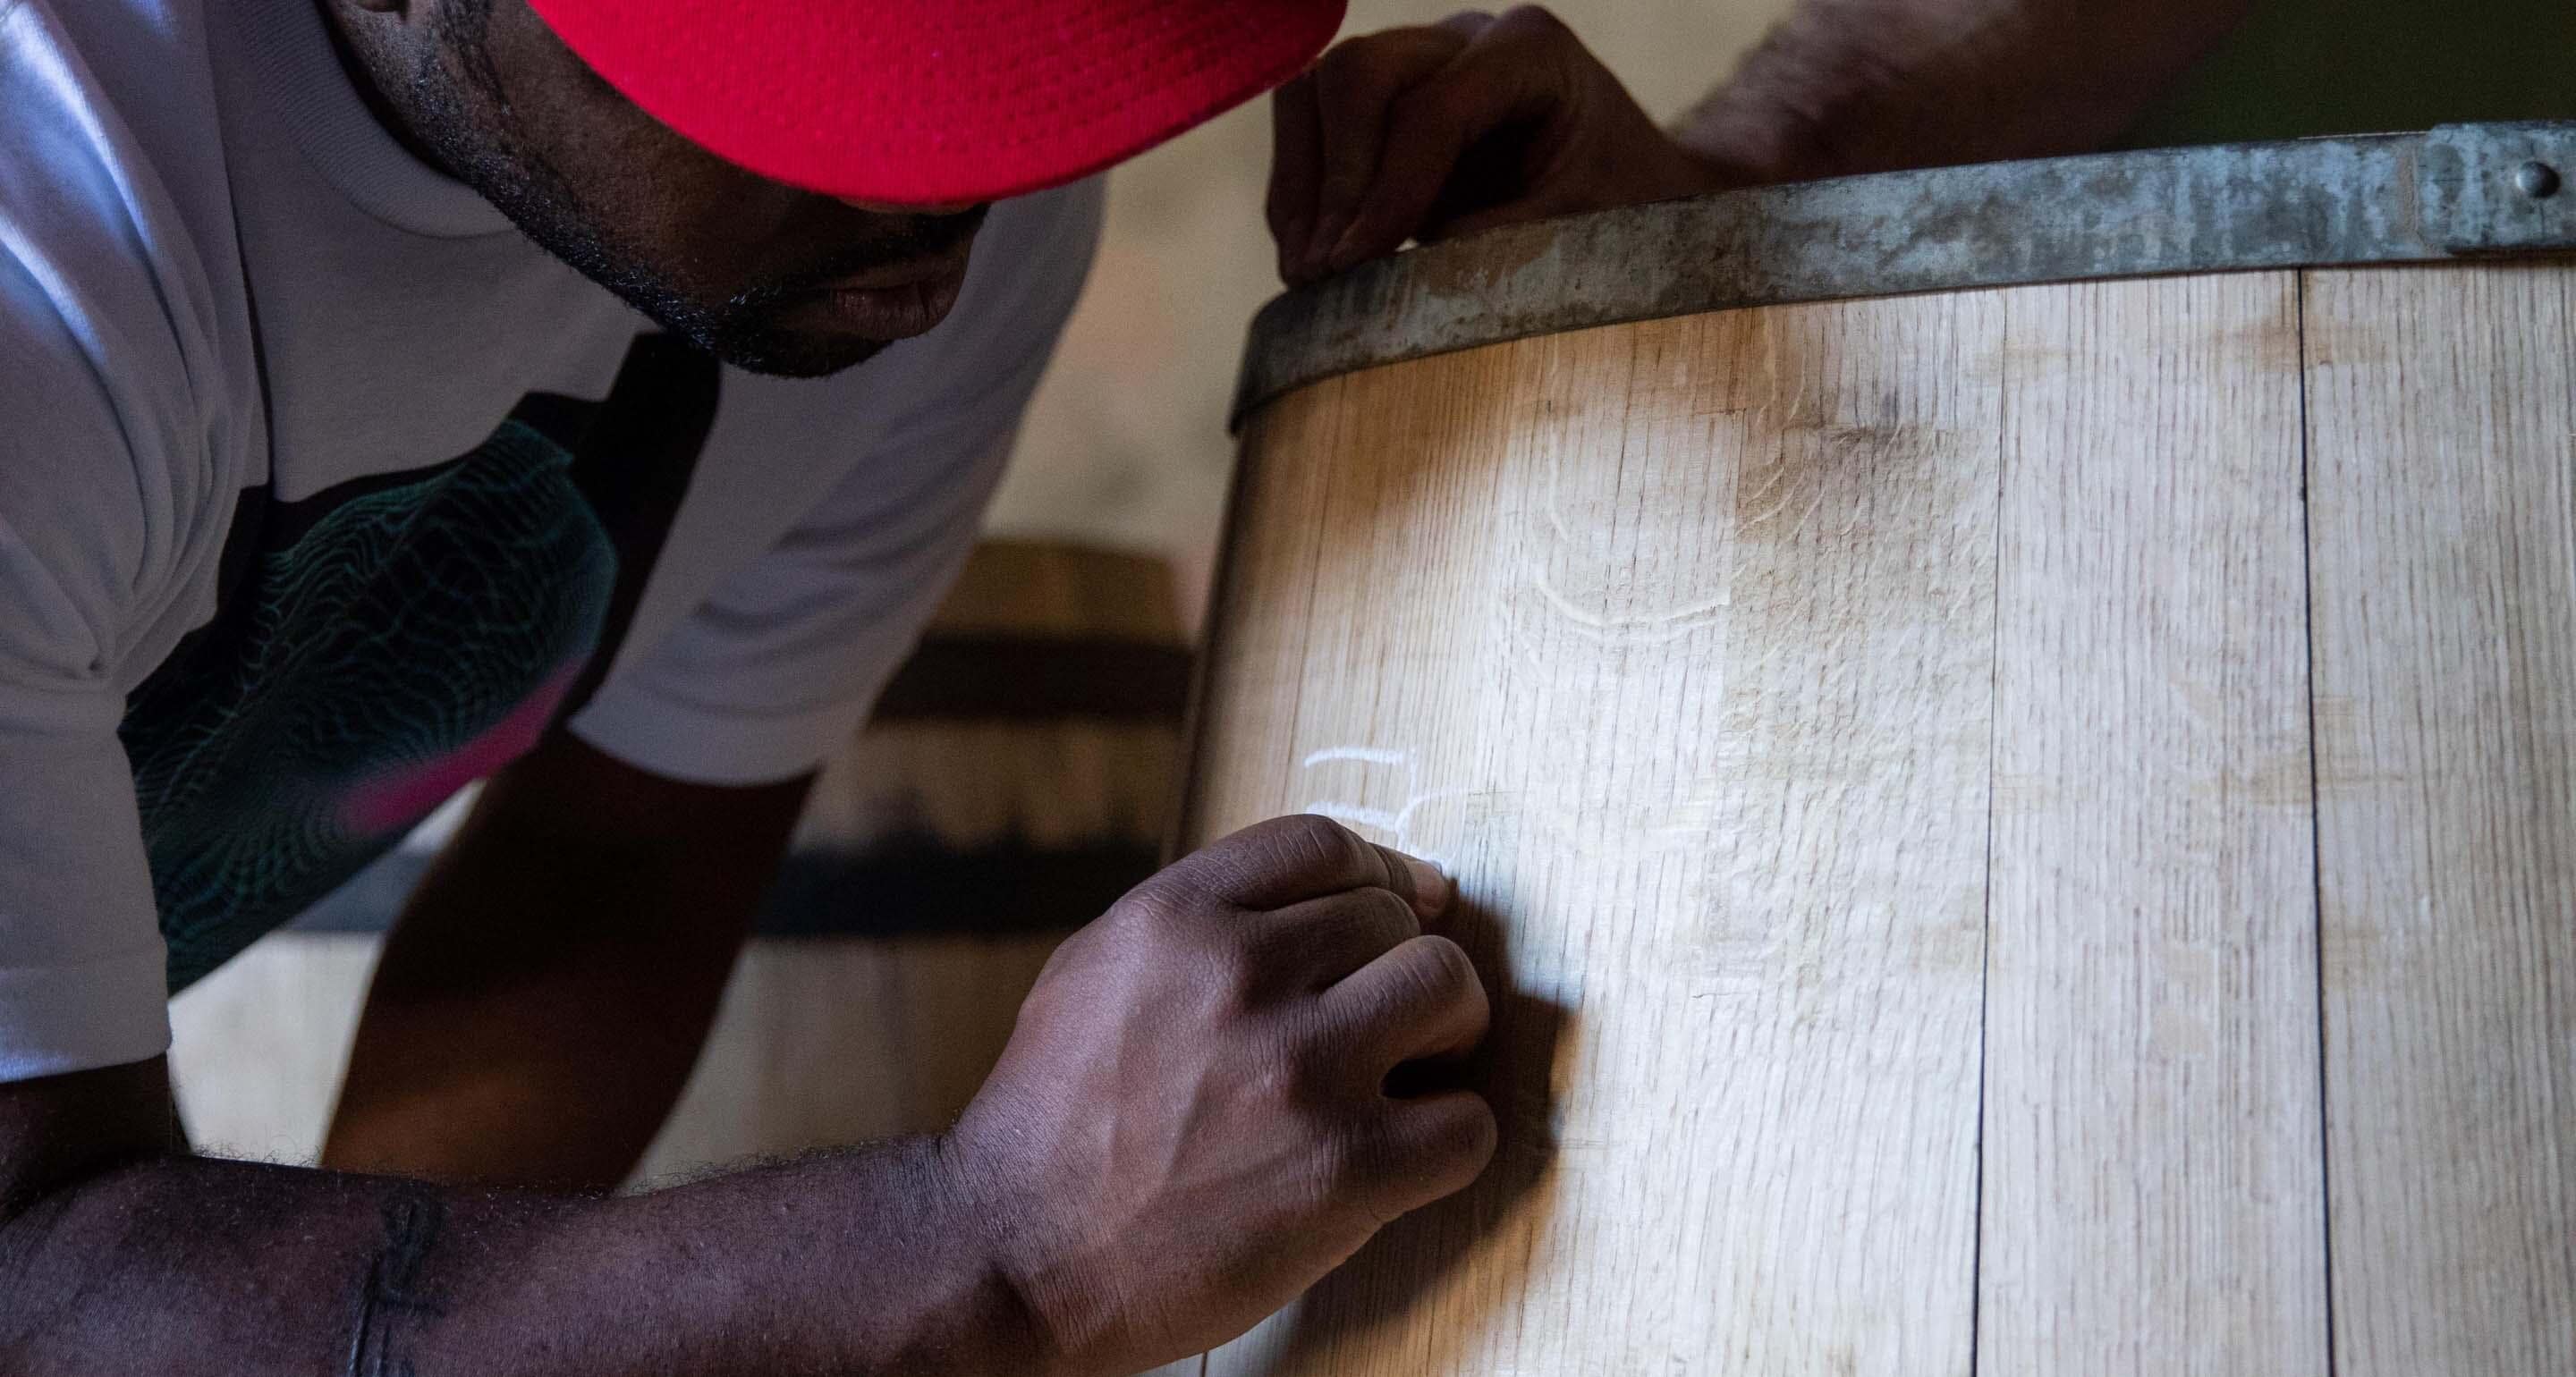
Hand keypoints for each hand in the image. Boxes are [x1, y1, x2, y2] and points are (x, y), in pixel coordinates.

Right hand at [942, 815, 1495, 1375]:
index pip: (1324, 842)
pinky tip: (1409, 1152)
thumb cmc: (1053, 1122)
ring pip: (1450, 987)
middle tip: (1383, 1018)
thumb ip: (1198, 921)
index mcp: (1176, 919)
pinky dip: (1451, 1137)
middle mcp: (1241, 976)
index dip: (1379, 871)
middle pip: (1393, 917)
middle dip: (1396, 964)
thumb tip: (1327, 894)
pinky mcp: (1347, 1168)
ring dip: (1447, 1028)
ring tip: (1414, 1068)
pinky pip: (1467, 1122)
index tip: (1401, 904)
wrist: (1014, 1257)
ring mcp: (1301, 1070)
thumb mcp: (1095, 971)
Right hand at [1268, 6, 1733, 286]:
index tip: (1351, 265)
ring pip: (1315, 90)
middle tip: (1324, 271)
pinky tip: (1310, 255)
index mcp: (1533, 50)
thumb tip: (1383, 263)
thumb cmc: (1621, 211)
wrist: (1630, 193)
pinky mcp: (1381, 100)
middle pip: (1357, 74)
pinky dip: (1298, 193)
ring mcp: (1417, 59)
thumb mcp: (1577, 233)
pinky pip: (1307, 124)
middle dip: (1334, 180)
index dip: (1384, 191)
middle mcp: (1466, 37)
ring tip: (1308, 271)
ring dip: (1301, 185)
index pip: (1432, 109)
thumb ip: (1492, 243)